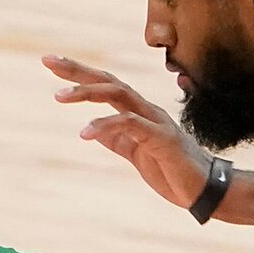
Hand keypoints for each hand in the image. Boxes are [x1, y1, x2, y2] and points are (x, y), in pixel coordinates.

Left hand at [43, 55, 212, 209]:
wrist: (205, 191)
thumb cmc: (173, 172)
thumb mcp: (137, 154)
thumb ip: (118, 140)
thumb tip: (94, 131)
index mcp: (139, 112)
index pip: (106, 85)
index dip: (80, 74)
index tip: (52, 63)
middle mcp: (146, 110)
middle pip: (109, 80)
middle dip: (78, 70)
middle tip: (49, 62)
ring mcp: (155, 121)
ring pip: (118, 94)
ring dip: (87, 92)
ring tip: (59, 97)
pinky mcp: (162, 138)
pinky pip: (130, 124)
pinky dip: (106, 125)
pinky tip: (85, 133)